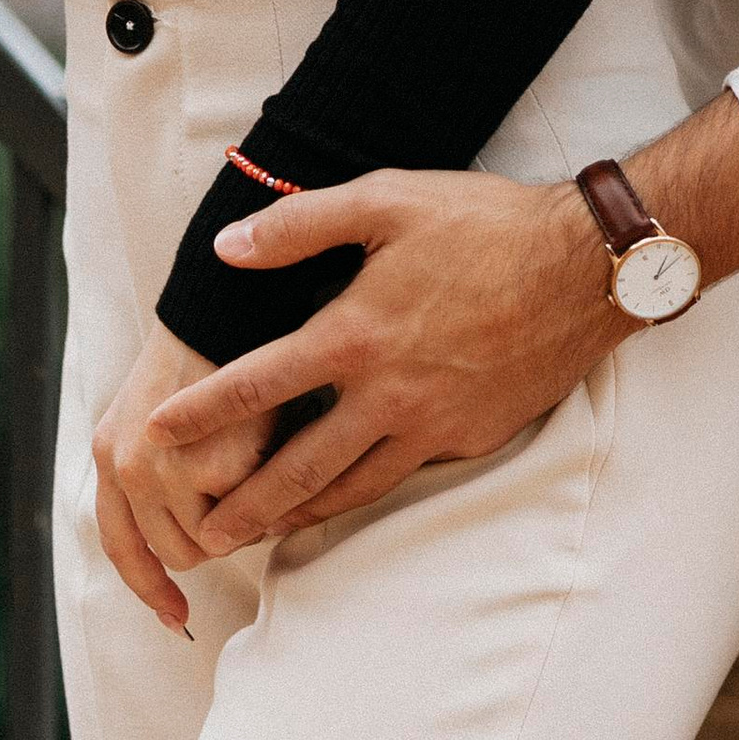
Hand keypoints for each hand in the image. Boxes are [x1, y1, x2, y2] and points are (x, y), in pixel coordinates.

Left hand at [90, 319, 273, 628]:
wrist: (226, 307)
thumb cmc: (201, 358)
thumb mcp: (152, 412)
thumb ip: (151, 473)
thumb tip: (180, 551)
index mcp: (109, 452)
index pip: (121, 546)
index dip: (148, 588)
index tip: (177, 616)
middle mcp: (127, 467)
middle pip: (175, 552)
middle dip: (211, 535)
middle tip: (237, 488)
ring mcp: (166, 472)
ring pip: (214, 541)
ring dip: (238, 515)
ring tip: (251, 461)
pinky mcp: (211, 468)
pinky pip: (247, 514)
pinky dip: (262, 491)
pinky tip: (265, 445)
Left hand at [146, 170, 617, 547]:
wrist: (582, 270)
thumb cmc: (481, 225)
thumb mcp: (386, 201)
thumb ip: (299, 225)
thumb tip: (227, 247)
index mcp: (356, 333)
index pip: (257, 384)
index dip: (201, 411)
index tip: (156, 436)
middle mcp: (387, 393)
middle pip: (298, 467)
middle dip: (243, 506)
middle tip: (200, 538)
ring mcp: (430, 424)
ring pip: (350, 487)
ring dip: (297, 516)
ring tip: (259, 536)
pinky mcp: (468, 438)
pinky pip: (400, 476)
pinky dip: (358, 496)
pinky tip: (341, 499)